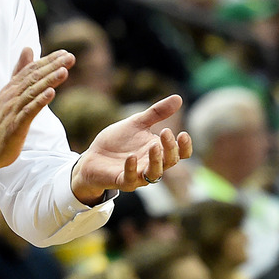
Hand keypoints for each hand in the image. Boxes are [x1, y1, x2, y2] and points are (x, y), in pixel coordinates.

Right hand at [0, 48, 74, 183]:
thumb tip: (28, 49)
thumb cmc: (1, 121)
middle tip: (70, 57)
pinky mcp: (15, 125)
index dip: (48, 60)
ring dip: (49, 80)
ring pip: (33, 91)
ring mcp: (13, 109)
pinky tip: (51, 93)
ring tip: (64, 71)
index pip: (32, 69)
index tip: (65, 53)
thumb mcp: (10, 92)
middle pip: (34, 77)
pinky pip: (28, 111)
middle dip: (53, 66)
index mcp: (12, 87)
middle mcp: (12, 95)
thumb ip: (20, 71)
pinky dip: (40, 101)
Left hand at [70, 95, 191, 204]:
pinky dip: (131, 168)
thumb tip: (179, 98)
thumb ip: (157, 113)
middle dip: (170, 148)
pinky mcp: (122, 181)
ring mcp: (138, 175)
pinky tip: (131, 157)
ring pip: (154, 174)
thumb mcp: (137, 123)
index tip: (183, 134)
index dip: (185, 146)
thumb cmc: (118, 141)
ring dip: (156, 161)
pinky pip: (130, 179)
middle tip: (165, 132)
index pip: (180, 153)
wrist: (93, 156)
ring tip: (154, 146)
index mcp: (158, 151)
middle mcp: (152, 165)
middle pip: (170, 162)